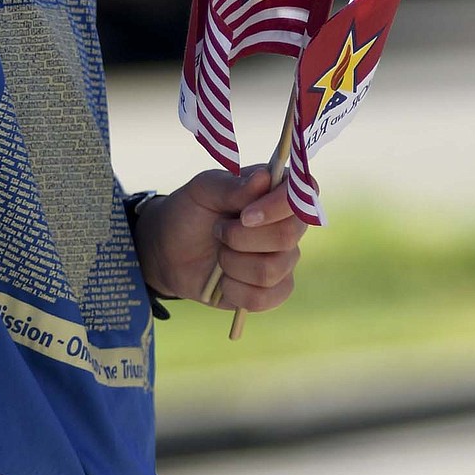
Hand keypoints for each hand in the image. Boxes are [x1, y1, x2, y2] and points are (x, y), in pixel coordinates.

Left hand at [131, 167, 304, 312]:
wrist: (170, 251)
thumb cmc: (191, 211)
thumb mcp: (203, 191)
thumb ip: (232, 185)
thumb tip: (265, 177)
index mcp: (274, 192)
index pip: (304, 192)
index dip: (280, 205)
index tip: (245, 214)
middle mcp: (287, 224)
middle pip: (287, 236)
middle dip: (242, 237)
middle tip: (218, 230)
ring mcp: (283, 259)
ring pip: (272, 269)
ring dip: (233, 262)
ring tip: (219, 252)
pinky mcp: (274, 290)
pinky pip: (265, 297)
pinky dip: (235, 289)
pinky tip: (223, 279)